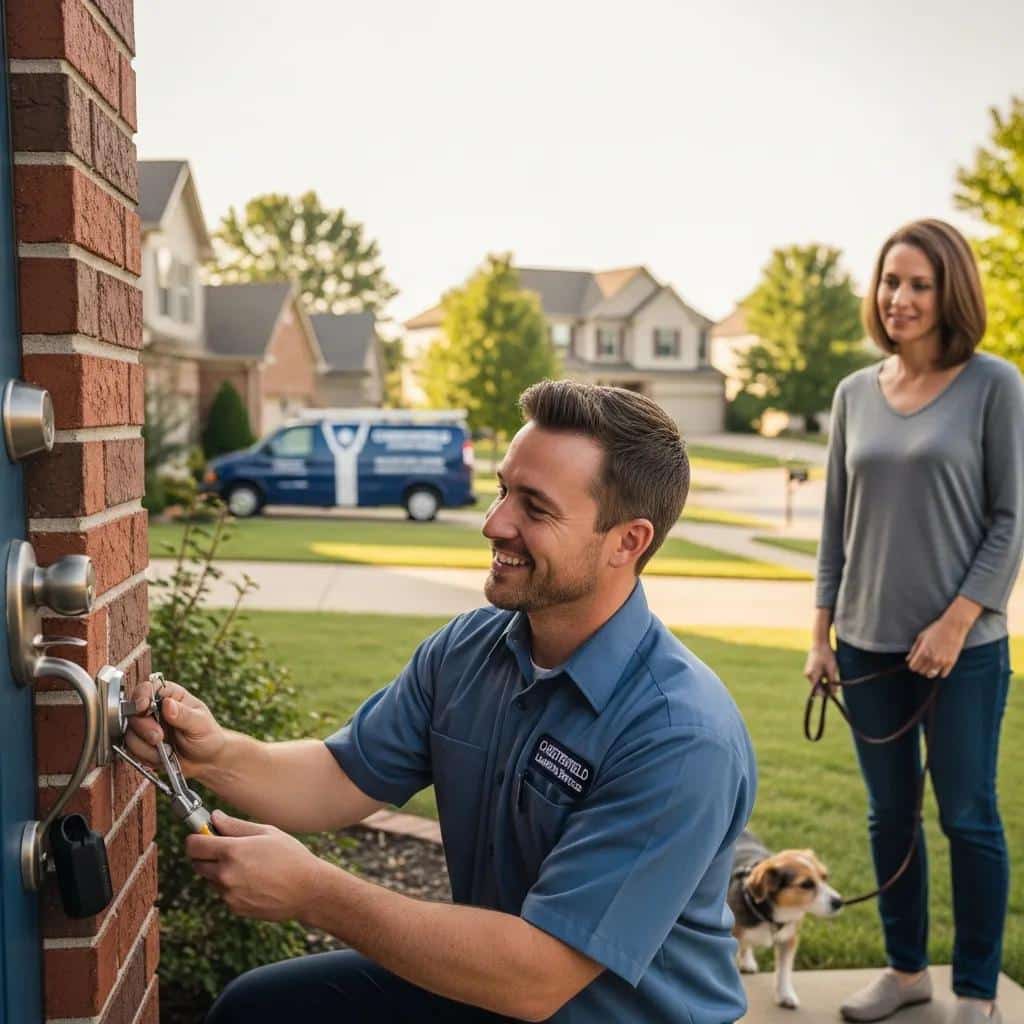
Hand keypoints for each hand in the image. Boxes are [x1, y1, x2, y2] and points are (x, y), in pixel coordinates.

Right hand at [124, 677, 226, 780]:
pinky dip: (145, 756)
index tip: (143, 707)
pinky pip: (131, 750)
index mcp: (172, 696)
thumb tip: (168, 704)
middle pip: (134, 712)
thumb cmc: (207, 736)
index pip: (149, 688)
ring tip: (165, 750)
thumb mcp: (200, 724)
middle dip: (144, 728)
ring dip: (145, 745)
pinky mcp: (142, 744)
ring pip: (130, 732)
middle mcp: (156, 709)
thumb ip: (184, 715)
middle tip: (158, 737)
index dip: (141, 695)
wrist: (206, 761)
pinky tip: (161, 757)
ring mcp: (147, 727)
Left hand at [187, 810, 326, 922]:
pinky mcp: (234, 907)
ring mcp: (229, 894)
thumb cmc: (291, 856)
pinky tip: (254, 880)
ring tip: (249, 866)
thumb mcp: (267, 832)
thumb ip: (235, 825)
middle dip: (205, 854)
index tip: (203, 835)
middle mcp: (225, 874)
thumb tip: (214, 817)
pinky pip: (224, 893)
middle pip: (196, 863)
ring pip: (211, 879)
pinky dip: (232, 886)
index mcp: (232, 851)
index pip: (193, 845)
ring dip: (220, 871)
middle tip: (225, 848)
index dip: (195, 838)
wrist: (308, 890)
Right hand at [804, 642, 839, 691]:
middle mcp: (808, 675)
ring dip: (824, 682)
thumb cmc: (827, 655)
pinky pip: (815, 678)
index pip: (817, 691)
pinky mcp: (809, 670)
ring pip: (816, 683)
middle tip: (835, 683)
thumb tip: (834, 693)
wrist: (819, 643)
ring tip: (831, 674)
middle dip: (826, 687)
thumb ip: (832, 682)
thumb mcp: (832, 669)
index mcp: (812, 676)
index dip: (826, 693)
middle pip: (817, 688)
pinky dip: (822, 678)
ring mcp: (807, 672)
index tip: (834, 691)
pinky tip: (826, 671)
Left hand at [907, 617, 968, 678]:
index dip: (912, 665)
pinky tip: (940, 666)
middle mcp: (931, 658)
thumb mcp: (921, 637)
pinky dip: (940, 672)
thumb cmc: (936, 629)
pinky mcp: (951, 662)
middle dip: (920, 668)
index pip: (913, 667)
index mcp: (922, 651)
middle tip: (923, 662)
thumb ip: (914, 649)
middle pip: (921, 671)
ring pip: (931, 675)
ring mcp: (941, 661)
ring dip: (929, 671)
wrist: (953, 626)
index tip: (915, 662)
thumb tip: (908, 659)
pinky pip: (943, 674)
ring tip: (930, 665)